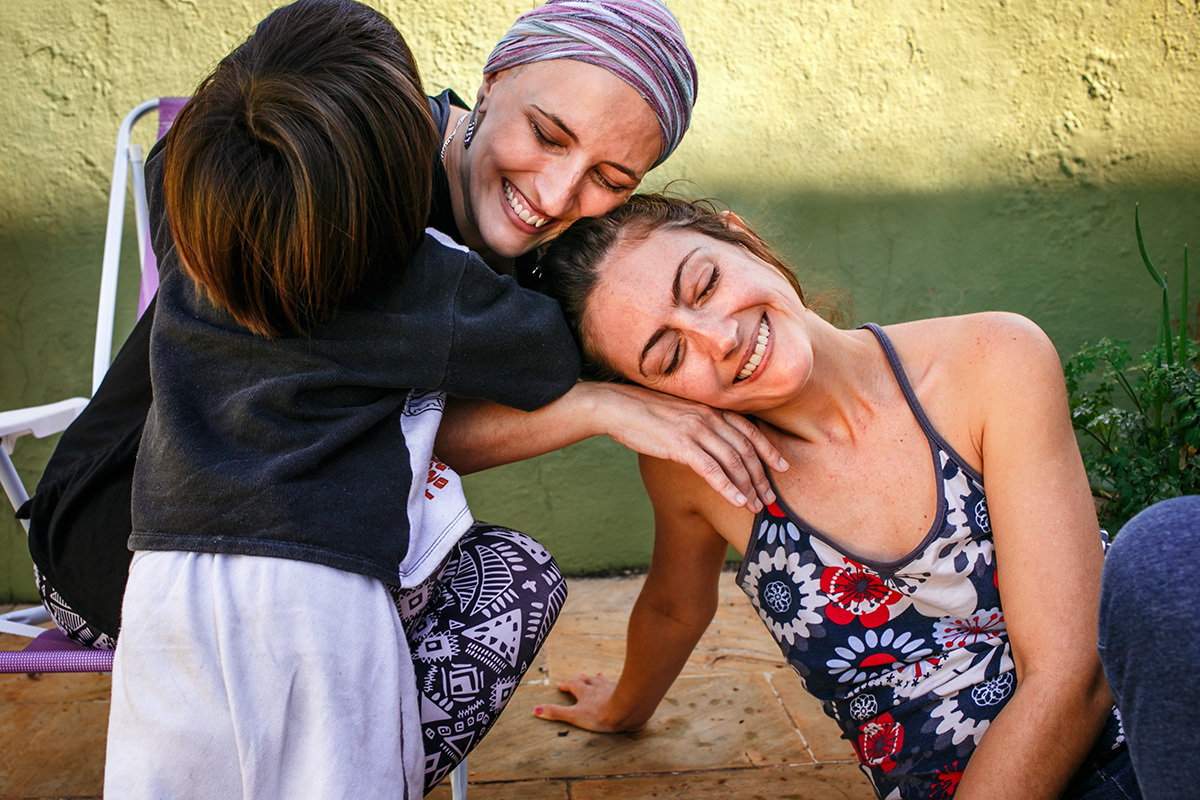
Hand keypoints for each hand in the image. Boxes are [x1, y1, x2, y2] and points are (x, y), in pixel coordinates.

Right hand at [534, 673, 640, 732]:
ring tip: (596, 676)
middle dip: (581, 679)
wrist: (626, 711)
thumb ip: (556, 713)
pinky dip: (613, 685)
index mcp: (584, 692)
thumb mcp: (574, 716)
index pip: (572, 685)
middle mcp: (596, 687)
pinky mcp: (623, 692)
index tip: (561, 685)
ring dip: (597, 679)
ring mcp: (610, 688)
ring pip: (602, 681)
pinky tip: (616, 685)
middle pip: (587, 680)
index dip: (566, 685)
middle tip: (578, 676)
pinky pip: (617, 685)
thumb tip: (536, 709)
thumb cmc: (599, 714)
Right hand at [585, 382, 786, 511]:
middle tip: (770, 497)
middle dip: (761, 476)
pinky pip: (712, 470)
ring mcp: (696, 429)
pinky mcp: (681, 445)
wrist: (616, 406)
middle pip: (746, 449)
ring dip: (748, 487)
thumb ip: (699, 423)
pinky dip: (728, 488)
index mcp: (710, 408)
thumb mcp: (679, 411)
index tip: (782, 466)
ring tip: (756, 506)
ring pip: (733, 462)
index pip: (749, 429)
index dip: (768, 449)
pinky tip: (737, 501)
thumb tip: (712, 443)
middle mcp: (708, 416)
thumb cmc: (644, 411)